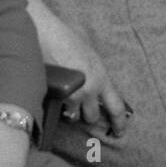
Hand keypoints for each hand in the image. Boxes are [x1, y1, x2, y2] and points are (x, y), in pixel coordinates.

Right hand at [31, 2, 129, 137]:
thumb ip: (96, 77)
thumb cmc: (67, 40)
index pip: (117, 107)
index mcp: (102, 78)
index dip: (119, 123)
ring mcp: (71, 94)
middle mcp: (90, 89)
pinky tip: (53, 93)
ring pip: (73, 116)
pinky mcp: (54, 96)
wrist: (46, 34)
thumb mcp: (90, 58)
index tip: (119, 132)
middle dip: (86, 114)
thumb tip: (96, 93)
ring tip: (64, 96)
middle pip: (92, 117)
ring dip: (70, 111)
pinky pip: (57, 110)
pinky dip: (56, 106)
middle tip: (79, 104)